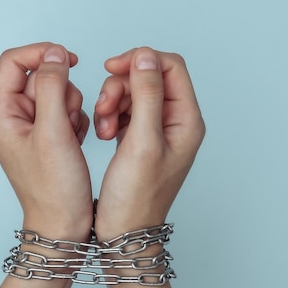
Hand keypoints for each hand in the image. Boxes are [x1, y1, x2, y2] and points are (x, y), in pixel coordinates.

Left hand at [0, 43, 92, 242]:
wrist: (64, 224)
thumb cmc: (54, 189)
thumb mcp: (53, 132)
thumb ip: (53, 86)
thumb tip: (55, 53)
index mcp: (3, 114)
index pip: (14, 62)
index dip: (42, 53)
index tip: (70, 59)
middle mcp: (14, 118)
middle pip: (41, 77)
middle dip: (63, 92)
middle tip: (66, 122)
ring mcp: (32, 128)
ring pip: (58, 93)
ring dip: (72, 108)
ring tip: (72, 137)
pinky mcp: (49, 136)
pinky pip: (67, 111)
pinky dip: (77, 121)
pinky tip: (77, 143)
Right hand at [93, 47, 204, 239]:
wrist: (124, 232)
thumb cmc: (136, 197)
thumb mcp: (142, 141)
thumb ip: (147, 95)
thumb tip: (145, 56)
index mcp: (186, 120)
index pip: (170, 67)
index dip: (141, 61)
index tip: (112, 68)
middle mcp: (175, 122)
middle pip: (148, 78)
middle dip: (121, 87)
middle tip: (103, 109)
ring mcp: (157, 131)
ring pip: (133, 93)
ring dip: (111, 103)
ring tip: (101, 129)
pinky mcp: (140, 139)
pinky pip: (124, 111)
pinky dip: (109, 116)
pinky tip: (102, 135)